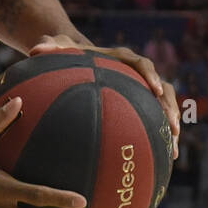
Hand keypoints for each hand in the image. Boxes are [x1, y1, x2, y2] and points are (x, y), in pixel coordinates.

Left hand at [29, 34, 180, 159]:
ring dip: (170, 127)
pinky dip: (155, 139)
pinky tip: (155, 161)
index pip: (142, 64)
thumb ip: (50, 46)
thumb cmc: (67, 53)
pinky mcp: (137, 106)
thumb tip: (35, 49)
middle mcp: (137, 74)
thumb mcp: (58, 47)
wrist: (75, 58)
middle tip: (173, 128)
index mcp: (123, 59)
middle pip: (163, 90)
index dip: (152, 76)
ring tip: (172, 151)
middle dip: (170, 109)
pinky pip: (151, 122)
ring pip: (163, 108)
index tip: (156, 90)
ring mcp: (140, 91)